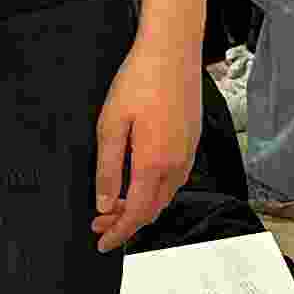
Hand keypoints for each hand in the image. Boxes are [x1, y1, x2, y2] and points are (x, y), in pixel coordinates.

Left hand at [91, 32, 197, 249]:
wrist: (173, 50)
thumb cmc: (141, 80)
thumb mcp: (111, 125)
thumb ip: (107, 169)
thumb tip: (104, 204)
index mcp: (153, 163)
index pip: (134, 214)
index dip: (118, 233)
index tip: (102, 243)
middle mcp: (176, 164)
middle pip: (151, 210)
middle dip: (126, 223)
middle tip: (100, 224)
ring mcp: (188, 153)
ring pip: (165, 197)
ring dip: (141, 207)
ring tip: (115, 205)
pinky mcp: (192, 142)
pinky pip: (174, 180)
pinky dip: (155, 192)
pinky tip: (140, 183)